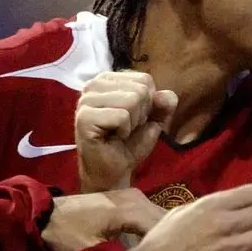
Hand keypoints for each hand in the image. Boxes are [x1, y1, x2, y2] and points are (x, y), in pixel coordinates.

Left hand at [42, 189, 165, 250]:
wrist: (45, 214)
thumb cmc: (65, 234)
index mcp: (129, 210)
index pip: (162, 231)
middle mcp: (136, 198)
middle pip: (165, 222)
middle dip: (169, 243)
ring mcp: (133, 195)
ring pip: (159, 217)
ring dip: (163, 236)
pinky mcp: (128, 198)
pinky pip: (150, 215)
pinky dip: (154, 229)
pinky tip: (155, 247)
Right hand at [76, 71, 177, 191]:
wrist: (114, 171)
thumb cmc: (129, 143)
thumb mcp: (153, 120)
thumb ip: (164, 104)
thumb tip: (167, 96)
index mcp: (108, 79)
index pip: (145, 79)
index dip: (148, 104)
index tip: (133, 118)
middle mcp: (93, 85)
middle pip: (140, 89)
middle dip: (141, 114)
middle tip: (125, 128)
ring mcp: (86, 100)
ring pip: (131, 100)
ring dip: (132, 123)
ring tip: (119, 132)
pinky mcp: (84, 118)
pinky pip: (121, 116)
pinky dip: (124, 131)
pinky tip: (112, 137)